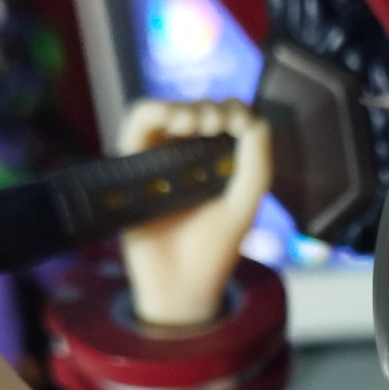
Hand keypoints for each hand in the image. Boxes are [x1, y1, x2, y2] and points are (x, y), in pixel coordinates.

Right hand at [118, 98, 271, 326]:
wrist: (179, 283)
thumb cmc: (214, 248)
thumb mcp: (244, 204)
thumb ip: (257, 163)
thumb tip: (252, 119)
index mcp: (220, 163)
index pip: (228, 118)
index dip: (234, 111)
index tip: (237, 126)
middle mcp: (189, 156)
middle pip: (199, 109)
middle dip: (210, 108)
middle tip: (214, 126)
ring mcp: (159, 158)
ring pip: (168, 110)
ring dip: (183, 106)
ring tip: (193, 123)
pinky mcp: (132, 162)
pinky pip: (137, 121)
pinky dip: (155, 110)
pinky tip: (174, 120)